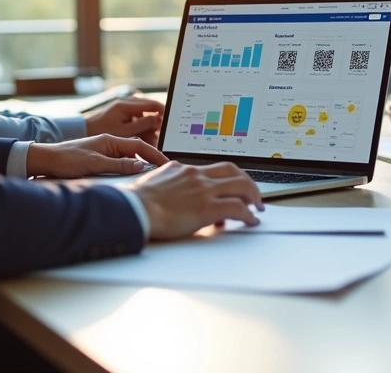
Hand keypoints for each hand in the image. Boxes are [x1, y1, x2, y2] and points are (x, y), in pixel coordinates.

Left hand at [26, 134, 168, 177]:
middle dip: (153, 155)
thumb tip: (141, 165)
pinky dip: (132, 163)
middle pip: (138, 147)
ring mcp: (105, 148)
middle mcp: (110, 142)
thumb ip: (119, 164)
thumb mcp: (95, 163)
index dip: (154, 154)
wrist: (47, 159)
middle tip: (166, 168)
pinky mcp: (100, 156)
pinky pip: (122, 158)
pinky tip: (135, 171)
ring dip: (143, 159)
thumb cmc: (67, 159)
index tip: (166, 164)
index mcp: (111, 140)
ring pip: (130, 153)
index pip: (139, 146)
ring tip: (155, 170)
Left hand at [84, 96, 164, 144]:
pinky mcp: (120, 117)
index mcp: (126, 105)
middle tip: (161, 136)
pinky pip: (136, 122)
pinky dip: (141, 130)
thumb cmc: (99, 131)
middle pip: (149, 111)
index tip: (171, 122)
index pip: (152, 104)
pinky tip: (142, 141)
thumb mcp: (123, 132)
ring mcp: (123, 110)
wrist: (79, 134)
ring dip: (148, 129)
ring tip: (152, 141)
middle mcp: (125, 104)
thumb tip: (158, 120)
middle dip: (156, 124)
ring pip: (143, 117)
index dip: (163, 112)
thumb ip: (142, 126)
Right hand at [127, 161, 264, 240]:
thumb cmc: (136, 201)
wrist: (133, 208)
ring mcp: (204, 190)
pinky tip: (250, 221)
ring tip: (257, 208)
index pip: (213, 168)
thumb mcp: (154, 182)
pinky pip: (237, 208)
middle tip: (253, 195)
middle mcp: (196, 175)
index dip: (226, 178)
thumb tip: (170, 191)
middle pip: (233, 171)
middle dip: (247, 182)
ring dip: (253, 197)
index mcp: (183, 169)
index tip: (232, 186)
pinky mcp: (207, 207)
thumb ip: (168, 182)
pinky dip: (248, 215)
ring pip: (241, 185)